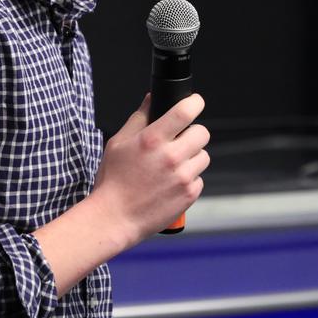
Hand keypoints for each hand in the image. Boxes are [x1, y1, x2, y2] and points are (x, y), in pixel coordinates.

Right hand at [90, 92, 210, 246]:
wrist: (114, 218)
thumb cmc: (113, 180)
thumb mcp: (118, 143)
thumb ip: (139, 118)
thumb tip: (151, 99)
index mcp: (152, 140)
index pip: (185, 111)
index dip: (195, 102)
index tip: (195, 102)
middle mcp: (171, 157)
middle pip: (202, 133)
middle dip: (193, 133)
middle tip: (180, 140)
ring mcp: (182, 177)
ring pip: (203, 156)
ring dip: (192, 157)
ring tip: (173, 165)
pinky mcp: (189, 195)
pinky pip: (200, 178)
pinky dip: (189, 179)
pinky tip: (171, 183)